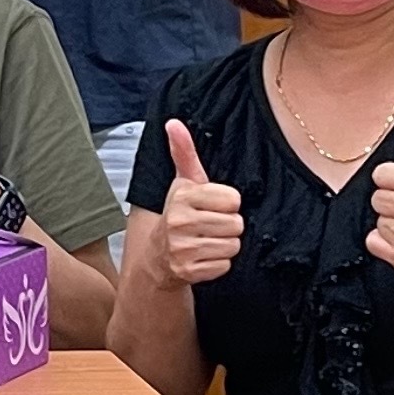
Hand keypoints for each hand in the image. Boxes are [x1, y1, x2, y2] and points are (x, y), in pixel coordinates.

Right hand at [157, 120, 245, 283]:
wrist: (157, 256)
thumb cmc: (178, 215)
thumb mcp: (183, 182)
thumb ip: (184, 152)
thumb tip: (174, 123)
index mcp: (182, 196)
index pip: (233, 199)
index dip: (227, 203)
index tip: (212, 206)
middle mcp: (179, 222)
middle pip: (236, 224)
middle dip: (228, 226)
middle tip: (210, 225)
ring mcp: (182, 249)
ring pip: (232, 246)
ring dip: (224, 245)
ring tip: (207, 240)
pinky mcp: (188, 272)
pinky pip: (224, 266)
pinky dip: (218, 264)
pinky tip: (203, 257)